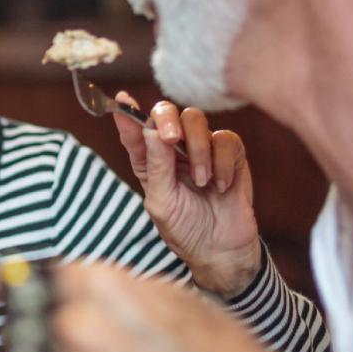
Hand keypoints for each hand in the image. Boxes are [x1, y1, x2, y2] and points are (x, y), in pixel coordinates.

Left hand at [114, 93, 260, 296]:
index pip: (136, 130)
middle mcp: (173, 150)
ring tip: (202, 181)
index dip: (128, 112)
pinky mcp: (230, 155)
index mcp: (150, 160)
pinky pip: (226, 139)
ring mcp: (202, 149)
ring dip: (198, 149)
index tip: (122, 100)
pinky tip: (221, 186)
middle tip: (171, 139)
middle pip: (168, 112)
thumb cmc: (185, 228)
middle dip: (168, 120)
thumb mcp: (162, 202)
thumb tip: (151, 130)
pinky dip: (223, 162)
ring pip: (197, 120)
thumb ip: (156, 165)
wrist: (221, 251)